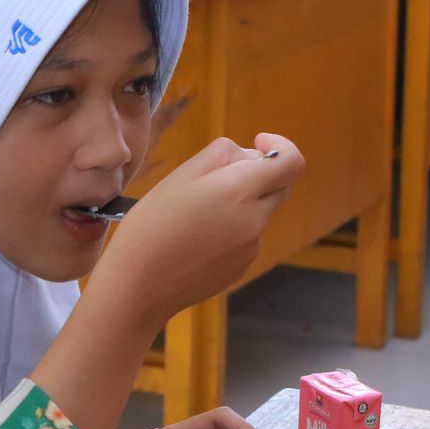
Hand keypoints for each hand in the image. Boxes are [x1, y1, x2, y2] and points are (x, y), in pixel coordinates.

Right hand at [91, 133, 303, 328]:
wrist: (138, 286)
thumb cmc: (152, 225)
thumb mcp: (181, 175)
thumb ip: (222, 155)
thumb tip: (250, 156)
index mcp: (240, 192)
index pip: (291, 163)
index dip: (280, 146)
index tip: (259, 143)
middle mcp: (254, 221)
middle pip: (279, 188)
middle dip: (259, 175)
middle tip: (218, 178)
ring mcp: (250, 249)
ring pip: (258, 214)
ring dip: (239, 205)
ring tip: (193, 217)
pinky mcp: (241, 268)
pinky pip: (245, 240)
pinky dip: (229, 232)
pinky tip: (194, 241)